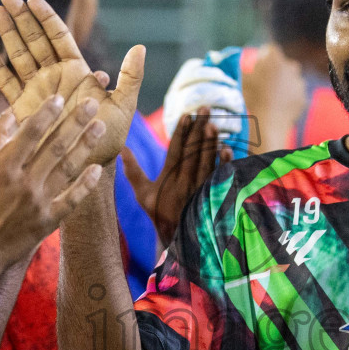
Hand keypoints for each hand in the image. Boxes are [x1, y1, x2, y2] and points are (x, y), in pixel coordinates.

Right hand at [0, 0, 142, 167]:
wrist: (88, 163)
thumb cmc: (108, 136)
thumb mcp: (124, 105)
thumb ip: (130, 77)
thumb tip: (140, 48)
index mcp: (77, 70)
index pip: (59, 36)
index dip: (45, 17)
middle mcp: (55, 76)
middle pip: (35, 40)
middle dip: (21, 17)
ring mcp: (39, 90)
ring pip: (19, 56)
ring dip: (7, 34)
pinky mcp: (25, 108)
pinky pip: (8, 84)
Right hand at [0, 88, 105, 287]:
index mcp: (0, 169)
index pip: (30, 133)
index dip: (46, 112)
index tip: (59, 96)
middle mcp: (24, 183)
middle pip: (56, 145)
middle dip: (75, 121)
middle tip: (92, 102)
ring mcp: (38, 203)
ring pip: (67, 168)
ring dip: (85, 145)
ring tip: (100, 126)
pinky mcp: (46, 222)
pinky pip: (71, 200)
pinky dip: (85, 185)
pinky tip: (97, 170)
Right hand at [121, 109, 229, 247]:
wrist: (179, 240)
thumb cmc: (161, 215)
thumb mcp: (143, 195)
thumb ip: (133, 172)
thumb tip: (121, 150)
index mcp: (168, 179)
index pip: (175, 151)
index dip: (181, 132)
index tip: (187, 115)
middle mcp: (184, 183)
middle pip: (193, 151)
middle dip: (199, 128)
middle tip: (206, 108)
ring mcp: (199, 189)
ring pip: (206, 162)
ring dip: (211, 142)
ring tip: (214, 123)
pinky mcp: (212, 196)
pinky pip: (219, 177)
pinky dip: (224, 164)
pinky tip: (227, 149)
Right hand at [241, 43, 306, 150]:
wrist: (267, 123)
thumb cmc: (250, 99)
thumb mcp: (240, 80)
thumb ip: (238, 66)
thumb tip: (226, 58)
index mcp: (274, 58)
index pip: (270, 50)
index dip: (263, 57)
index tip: (257, 66)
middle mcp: (290, 66)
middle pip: (283, 64)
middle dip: (275, 70)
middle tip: (263, 83)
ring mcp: (299, 82)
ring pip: (290, 79)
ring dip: (283, 84)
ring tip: (270, 97)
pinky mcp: (303, 97)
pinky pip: (295, 94)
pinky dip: (289, 98)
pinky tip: (278, 107)